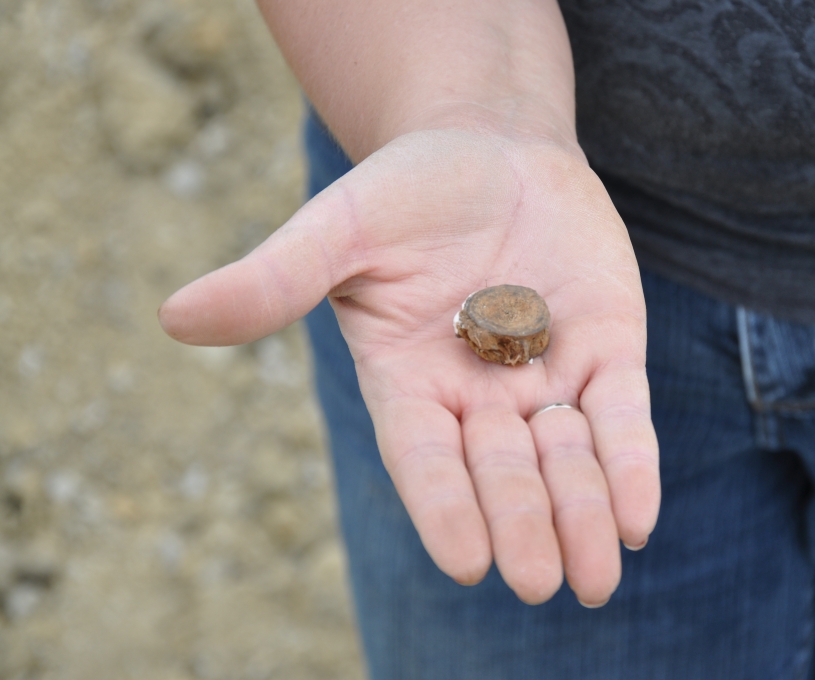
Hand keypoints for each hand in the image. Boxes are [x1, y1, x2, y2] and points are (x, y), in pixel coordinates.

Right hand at [158, 128, 659, 606]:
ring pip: (568, 460)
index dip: (445, 507)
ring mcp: (547, 377)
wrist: (495, 148)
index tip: (468, 561)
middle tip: (538, 582)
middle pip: (503, 473)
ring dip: (584, 514)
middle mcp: (480, 397)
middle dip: (523, 523)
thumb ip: (275, 278)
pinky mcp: (608, 352)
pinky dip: (631, 465)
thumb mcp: (341, 227)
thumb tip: (174, 318)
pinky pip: (622, 418)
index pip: (426, 460)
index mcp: (411, 384)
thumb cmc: (408, 190)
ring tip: (597, 576)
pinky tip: (640, 516)